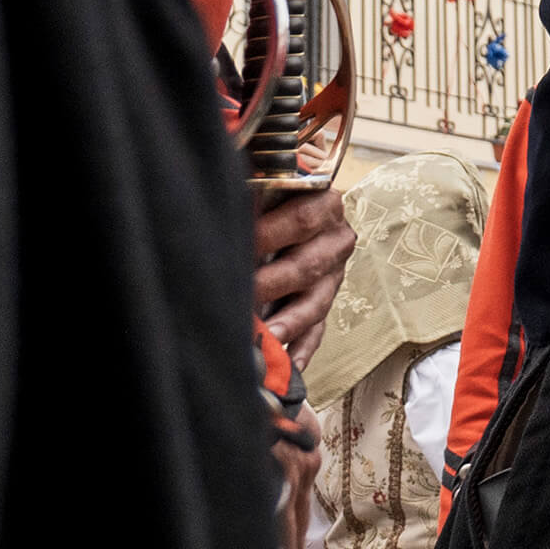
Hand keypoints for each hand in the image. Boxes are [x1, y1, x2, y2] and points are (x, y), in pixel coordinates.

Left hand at [253, 182, 353, 370]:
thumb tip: (212, 188)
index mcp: (324, 203)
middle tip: (237, 294)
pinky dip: (300, 351)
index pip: (303, 217)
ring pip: (315, 303)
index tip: (238, 244)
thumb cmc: (269, 195)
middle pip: (308, 265)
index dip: (270, 232)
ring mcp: (334, 276)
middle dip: (270, 283)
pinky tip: (286, 368)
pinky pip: (318, 332)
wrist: (300, 210)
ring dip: (287, 323)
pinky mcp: (326, 305)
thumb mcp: (265, 181)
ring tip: (264, 339)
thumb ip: (248, 182)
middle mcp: (337, 239)